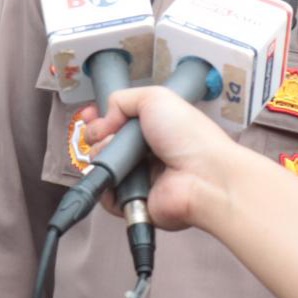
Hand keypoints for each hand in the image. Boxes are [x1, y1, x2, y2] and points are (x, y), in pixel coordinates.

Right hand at [82, 86, 240, 232]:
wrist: (204, 177)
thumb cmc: (192, 139)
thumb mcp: (156, 98)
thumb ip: (123, 99)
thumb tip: (105, 116)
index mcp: (156, 126)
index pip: (119, 120)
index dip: (102, 117)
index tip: (92, 115)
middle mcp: (148, 151)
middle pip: (106, 142)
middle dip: (98, 136)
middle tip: (105, 134)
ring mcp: (141, 176)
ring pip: (103, 166)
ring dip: (102, 157)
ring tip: (117, 154)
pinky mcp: (135, 200)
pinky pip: (107, 194)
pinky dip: (105, 185)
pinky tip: (117, 175)